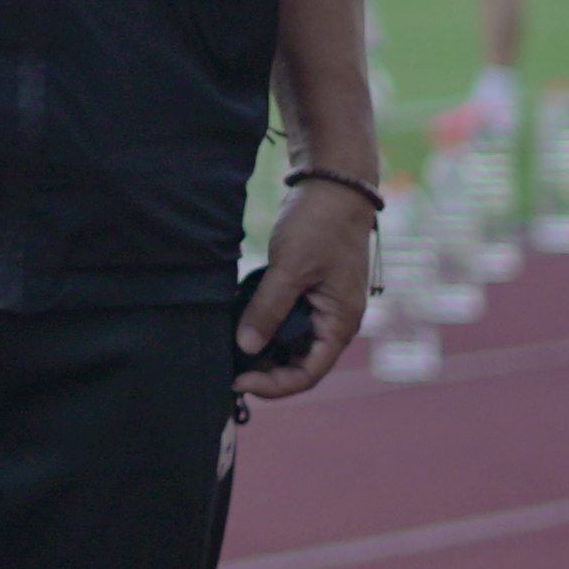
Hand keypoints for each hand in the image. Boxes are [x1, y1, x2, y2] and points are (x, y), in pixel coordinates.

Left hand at [239, 185, 373, 401]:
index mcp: (340, 323)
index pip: (308, 373)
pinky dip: (266, 325)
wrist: (334, 184)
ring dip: (264, 349)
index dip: (274, 385)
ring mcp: (323, 307)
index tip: (239, 381)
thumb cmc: (320, 223)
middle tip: (228, 368)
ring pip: (292, 343)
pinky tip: (240, 323)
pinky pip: (288, 320)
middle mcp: (335, 321)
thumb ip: (268, 308)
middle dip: (266, 370)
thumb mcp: (291, 267)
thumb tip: (247, 348)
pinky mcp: (310, 291)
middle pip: (300, 362)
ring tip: (230, 349)